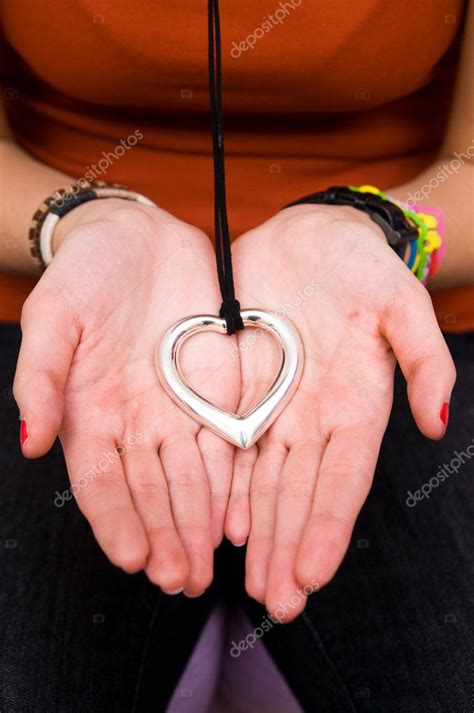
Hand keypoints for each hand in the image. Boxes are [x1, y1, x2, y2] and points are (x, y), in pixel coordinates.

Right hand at [14, 199, 240, 595]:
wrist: (137, 236)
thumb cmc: (86, 275)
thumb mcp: (53, 317)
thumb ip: (41, 378)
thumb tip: (30, 443)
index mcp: (91, 412)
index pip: (101, 481)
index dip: (115, 520)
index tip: (131, 559)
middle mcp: (137, 422)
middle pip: (152, 491)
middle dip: (165, 537)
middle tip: (179, 579)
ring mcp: (179, 409)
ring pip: (192, 479)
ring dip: (198, 524)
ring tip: (207, 565)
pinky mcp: (218, 390)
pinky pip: (227, 444)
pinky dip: (231, 483)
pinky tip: (238, 516)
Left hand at [226, 204, 455, 619]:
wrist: (313, 235)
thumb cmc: (362, 266)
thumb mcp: (401, 303)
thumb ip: (423, 361)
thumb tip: (437, 423)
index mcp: (356, 403)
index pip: (342, 478)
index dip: (327, 527)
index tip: (311, 575)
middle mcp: (315, 416)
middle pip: (299, 493)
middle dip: (287, 547)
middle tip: (276, 602)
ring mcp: (278, 406)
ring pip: (264, 482)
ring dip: (258, 533)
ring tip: (250, 581)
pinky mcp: (242, 388)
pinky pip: (232, 446)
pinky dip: (228, 487)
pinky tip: (222, 524)